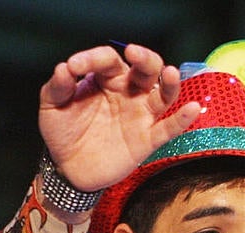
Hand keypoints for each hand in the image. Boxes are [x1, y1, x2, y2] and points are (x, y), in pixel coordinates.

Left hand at [38, 43, 200, 192]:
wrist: (69, 168)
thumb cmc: (63, 132)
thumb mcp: (52, 105)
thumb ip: (57, 86)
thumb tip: (64, 68)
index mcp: (105, 79)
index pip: (107, 60)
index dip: (93, 59)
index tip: (75, 68)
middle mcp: (128, 92)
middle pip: (145, 69)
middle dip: (144, 58)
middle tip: (133, 52)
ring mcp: (140, 115)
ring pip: (162, 95)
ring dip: (169, 83)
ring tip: (169, 73)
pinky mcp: (147, 139)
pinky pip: (169, 128)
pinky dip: (182, 119)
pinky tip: (192, 108)